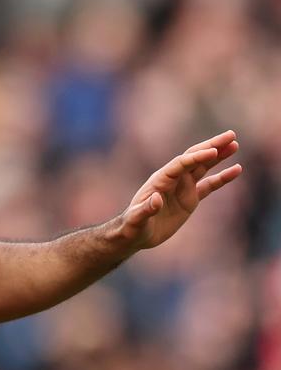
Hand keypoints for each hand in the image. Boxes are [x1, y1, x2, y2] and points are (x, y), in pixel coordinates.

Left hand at [115, 130, 242, 250]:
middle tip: (231, 135)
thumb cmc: (133, 226)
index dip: (196, 157)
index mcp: (160, 180)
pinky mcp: (190, 198)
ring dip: (218, 156)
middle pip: (194, 158)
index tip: (213, 151)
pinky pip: (209, 185)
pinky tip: (236, 169)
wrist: (136, 234)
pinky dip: (222, 177)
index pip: (181, 164)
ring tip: (235, 144)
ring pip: (203, 167)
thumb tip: (156, 199)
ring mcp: (182, 187)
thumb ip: (146, 210)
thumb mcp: (137, 219)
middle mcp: (172, 179)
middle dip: (211, 146)